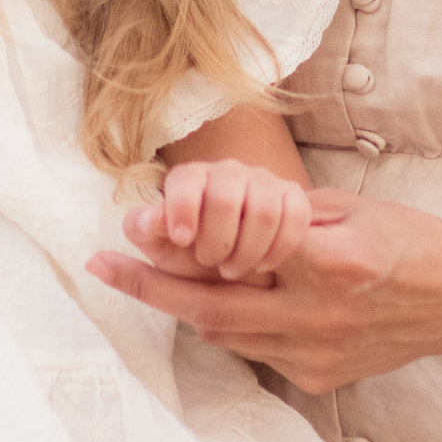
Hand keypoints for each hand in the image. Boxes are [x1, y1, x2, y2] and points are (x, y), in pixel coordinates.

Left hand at [89, 188, 441, 394]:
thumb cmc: (408, 237)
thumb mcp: (347, 207)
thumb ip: (281, 217)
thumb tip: (212, 218)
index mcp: (329, 262)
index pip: (230, 253)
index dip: (170, 244)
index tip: (125, 233)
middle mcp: (320, 316)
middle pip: (209, 310)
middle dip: (148, 289)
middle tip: (104, 267)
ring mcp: (318, 354)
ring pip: (226, 336)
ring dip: (188, 307)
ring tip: (154, 278)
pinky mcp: (321, 378)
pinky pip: (258, 352)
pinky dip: (236, 326)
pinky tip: (231, 300)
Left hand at [146, 157, 314, 281]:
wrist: (236, 261)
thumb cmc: (190, 254)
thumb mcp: (163, 248)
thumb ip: (145, 230)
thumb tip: (146, 219)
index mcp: (191, 178)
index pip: (186, 180)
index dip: (182, 207)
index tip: (181, 239)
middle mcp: (228, 172)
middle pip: (225, 198)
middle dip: (215, 240)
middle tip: (208, 262)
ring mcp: (264, 183)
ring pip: (263, 210)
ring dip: (246, 250)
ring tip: (232, 269)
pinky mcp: (293, 199)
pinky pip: (295, 217)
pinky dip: (279, 248)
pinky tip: (263, 265)